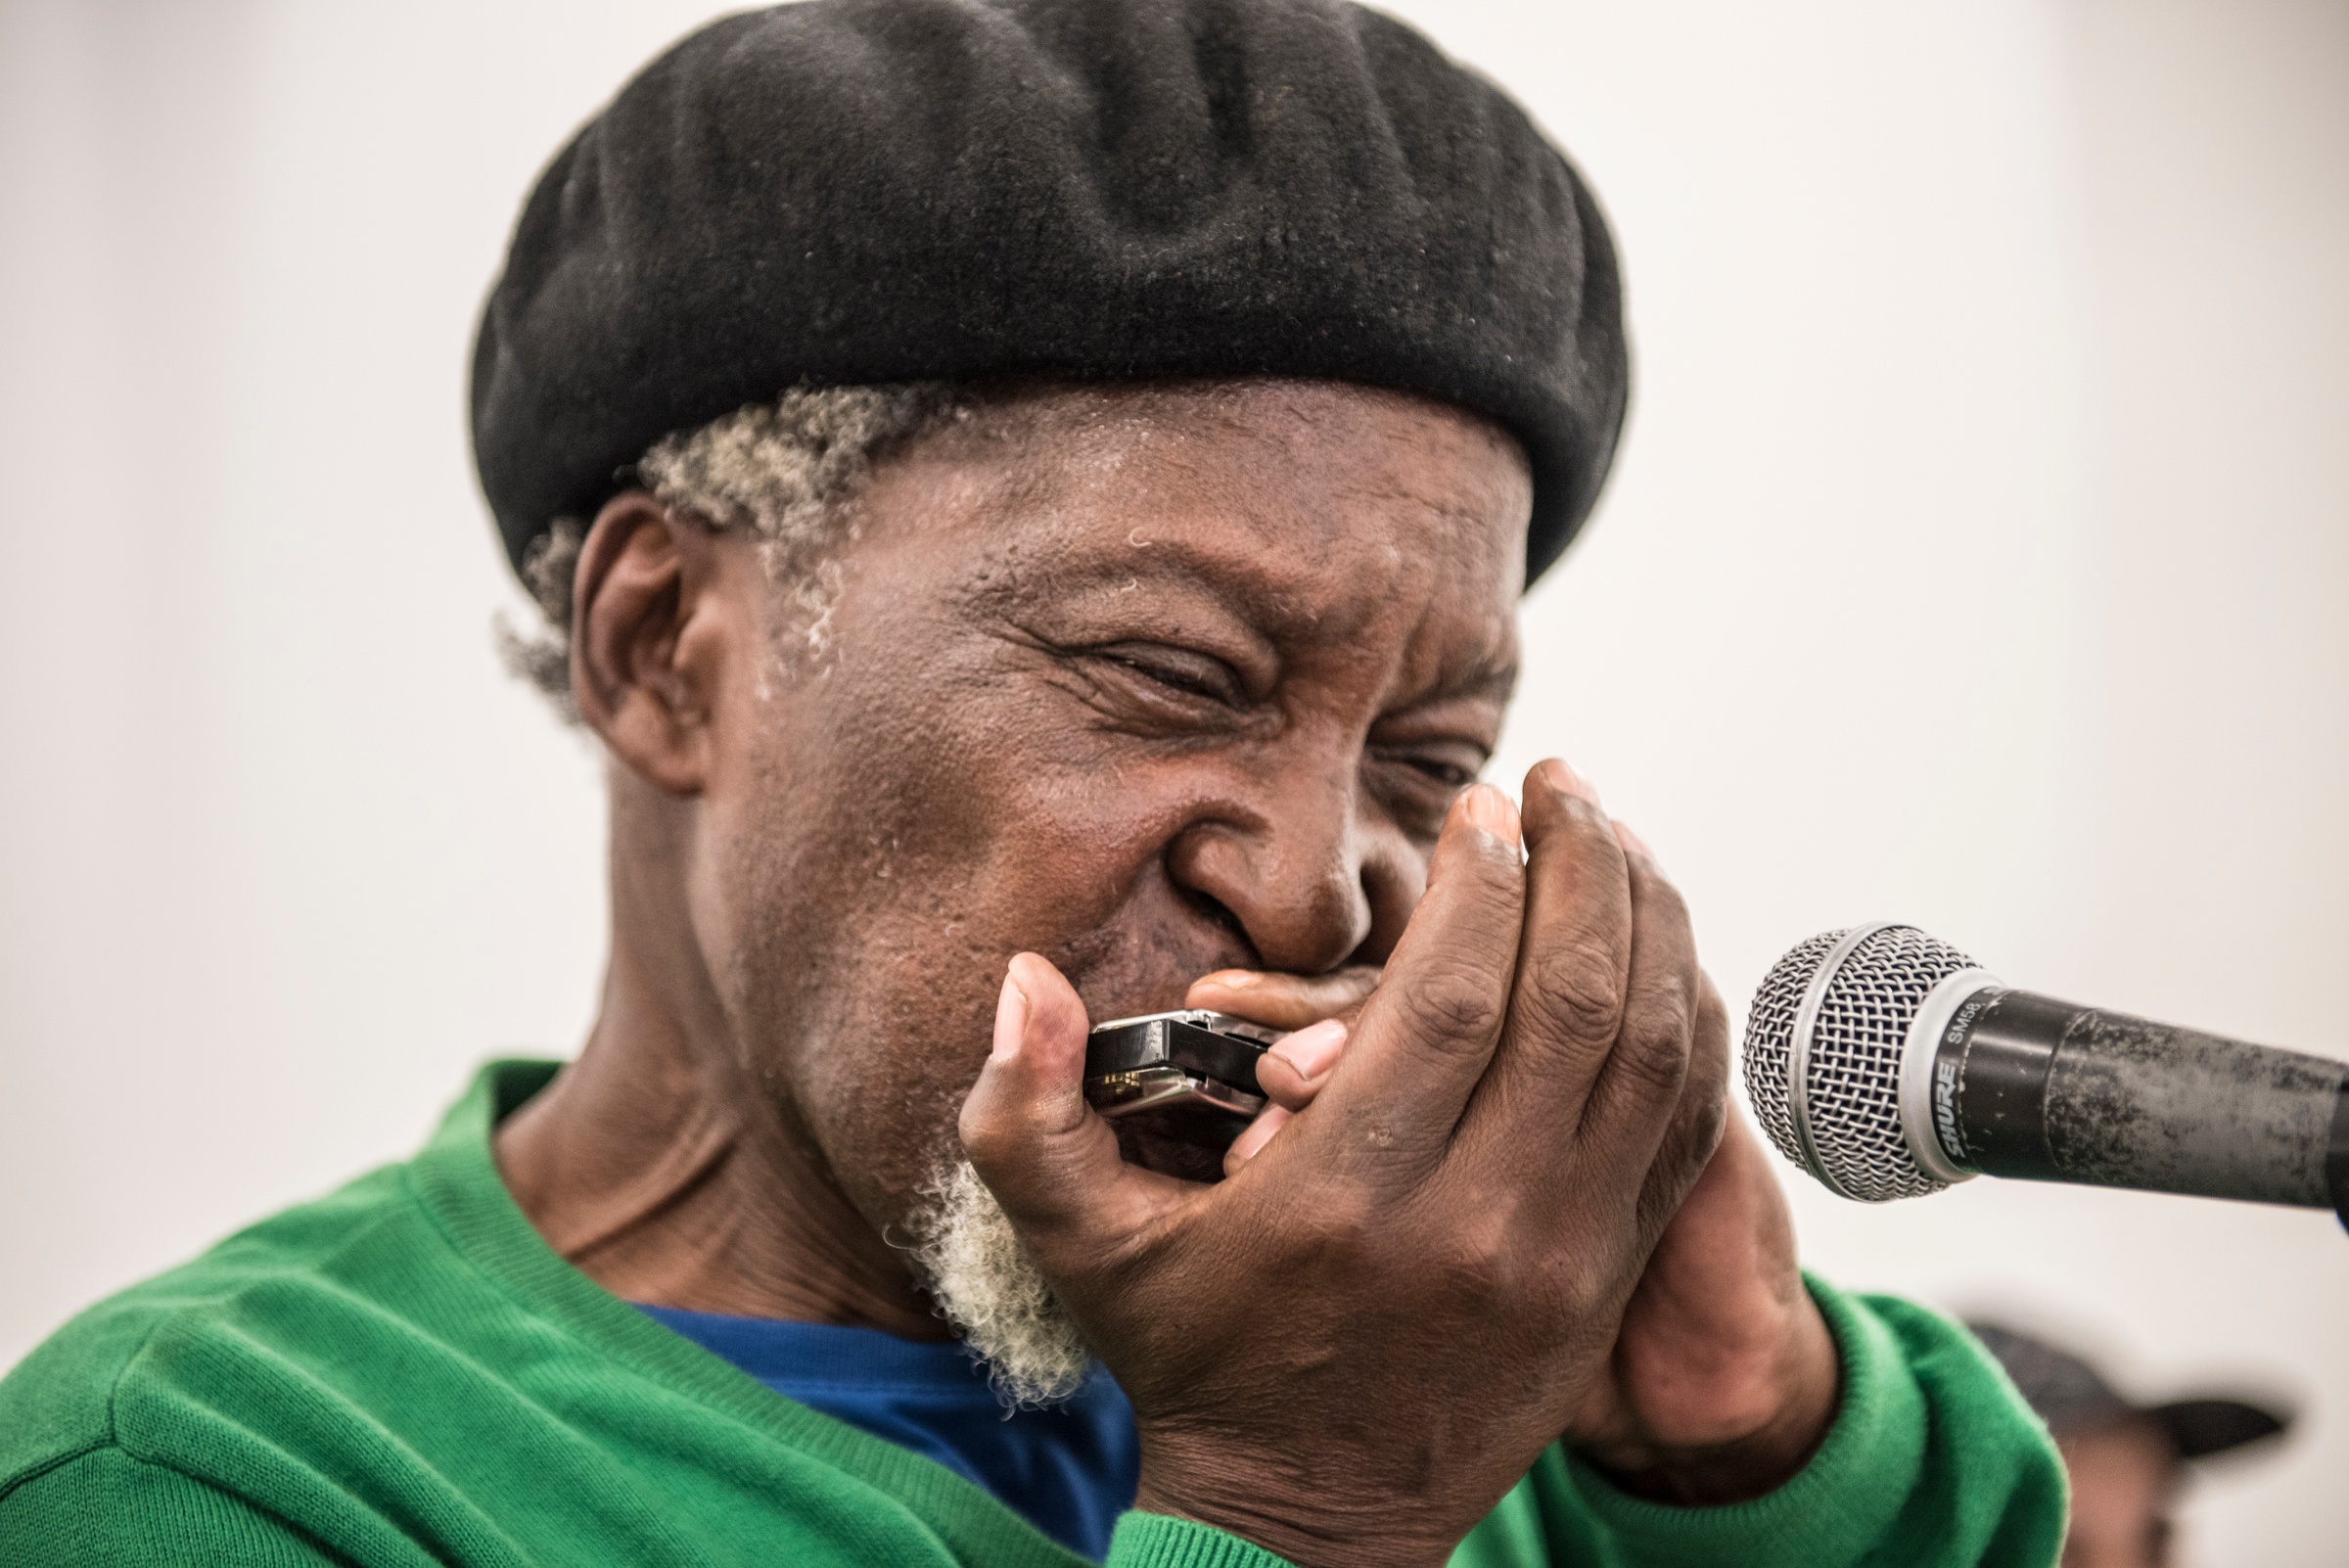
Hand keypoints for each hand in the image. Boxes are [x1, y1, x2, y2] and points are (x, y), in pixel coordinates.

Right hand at [961, 760, 1730, 1567]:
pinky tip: (1659, 945)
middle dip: (1584, 868)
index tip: (1482, 803)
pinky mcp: (1609, 1281)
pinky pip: (1684, 1123)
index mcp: (1342, 1203)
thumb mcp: (1078, 1246)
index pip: (1450, 1003)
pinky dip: (1687, 1019)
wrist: (1305, 1525)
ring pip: (1650, 1053)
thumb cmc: (1195, 1358)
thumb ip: (1025, 1109)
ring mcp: (1561, 1262)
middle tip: (1565, 787)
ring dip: (1649, 923)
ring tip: (1617, 839)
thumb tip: (1024, 977)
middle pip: (1575, 1005)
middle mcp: (1474, 1230)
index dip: (1482, 883)